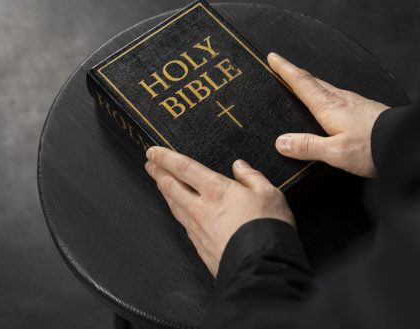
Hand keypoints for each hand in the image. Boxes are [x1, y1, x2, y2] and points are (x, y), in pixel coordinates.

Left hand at [145, 146, 293, 276]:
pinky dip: (177, 213)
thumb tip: (240, 166)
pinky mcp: (200, 247)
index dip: (166, 158)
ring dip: (164, 192)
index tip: (153, 152)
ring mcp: (198, 230)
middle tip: (150, 165)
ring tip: (160, 184)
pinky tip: (180, 213)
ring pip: (174, 206)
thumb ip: (252, 176)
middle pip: (172, 187)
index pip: (184, 168)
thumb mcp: (269, 193)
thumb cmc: (267, 228)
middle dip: (158, 174)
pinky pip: (183, 224)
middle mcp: (201, 209)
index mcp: (216, 190)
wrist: (261, 266)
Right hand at [267, 52, 388, 177]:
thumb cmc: (373, 147)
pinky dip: (326, 93)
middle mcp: (340, 99)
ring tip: (302, 83)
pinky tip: (330, 103)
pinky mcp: (365, 108)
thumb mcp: (336, 152)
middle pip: (313, 80)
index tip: (273, 57)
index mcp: (329, 107)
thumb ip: (308, 146)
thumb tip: (282, 142)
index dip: (285, 69)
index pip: (301, 82)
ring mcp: (354, 102)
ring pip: (326, 87)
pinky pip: (339, 96)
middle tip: (282, 66)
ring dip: (311, 82)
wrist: (407, 142)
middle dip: (295, 72)